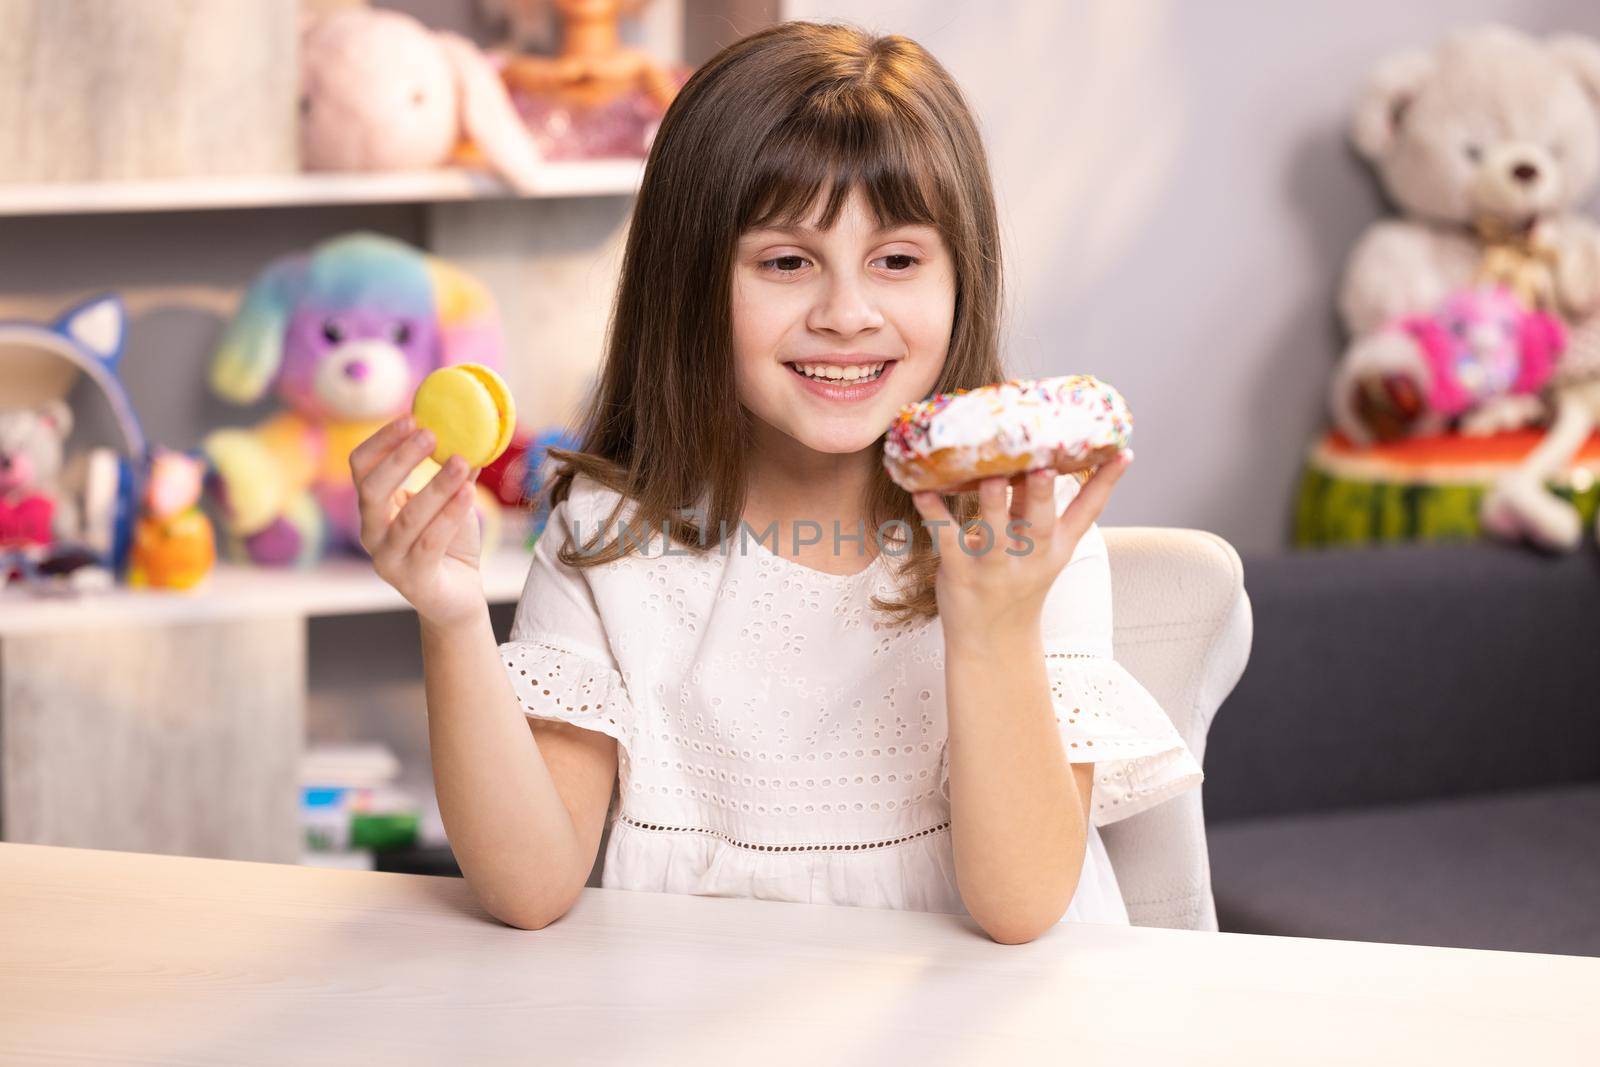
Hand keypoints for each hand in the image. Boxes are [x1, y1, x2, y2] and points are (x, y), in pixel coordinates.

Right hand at [350, 415, 484, 628]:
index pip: (361, 467)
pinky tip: (468, 493)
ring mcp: (388, 560)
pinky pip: (429, 543)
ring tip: (461, 461)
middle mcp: (372, 533)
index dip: (382, 441)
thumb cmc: (449, 544)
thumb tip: (472, 432)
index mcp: (374, 509)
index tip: (412, 417)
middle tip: (430, 434)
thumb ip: (453, 472)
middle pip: (371, 489)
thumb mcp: (449, 502)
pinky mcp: (413, 581)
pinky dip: (450, 516)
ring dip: (435, 486)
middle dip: (400, 458)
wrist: (458, 596)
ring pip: (407, 518)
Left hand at [910, 453, 1132, 647]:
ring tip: (990, 474)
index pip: (1088, 513)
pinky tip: (922, 491)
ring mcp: (995, 568)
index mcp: (1056, 548)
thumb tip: (1038, 458)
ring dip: (994, 502)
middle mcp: (1031, 557)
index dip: (1107, 483)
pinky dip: (935, 516)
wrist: (991, 642)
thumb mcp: (1041, 552)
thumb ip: (1040, 510)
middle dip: (1044, 494)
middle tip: (1044, 466)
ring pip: (997, 532)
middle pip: (1042, 522)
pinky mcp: (961, 573)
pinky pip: (949, 541)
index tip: (1124, 452)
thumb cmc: (1015, 583)